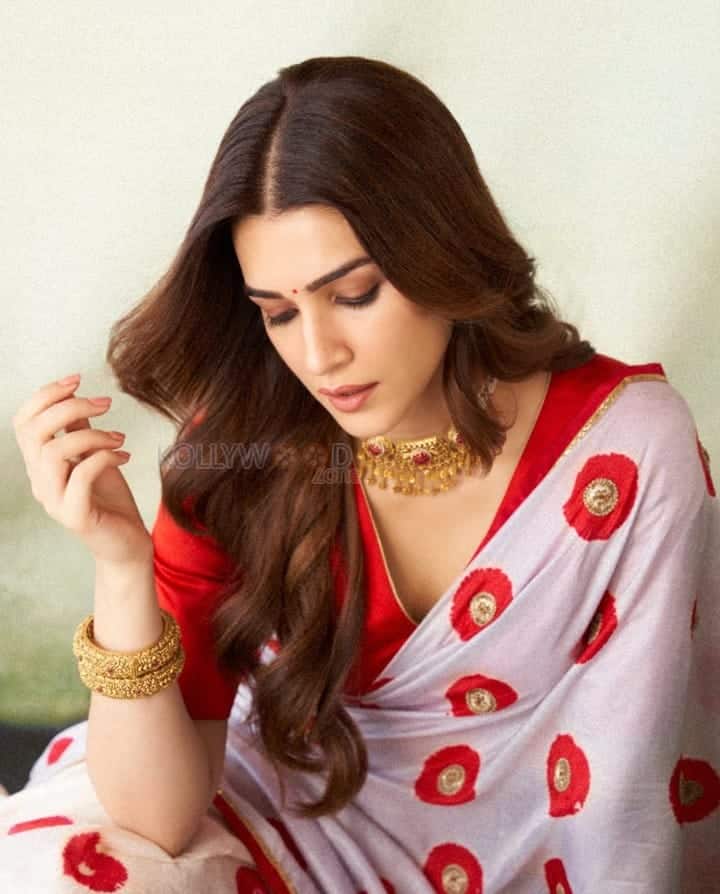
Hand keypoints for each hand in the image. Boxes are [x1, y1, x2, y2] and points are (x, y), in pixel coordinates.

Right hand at [12, 374, 152, 564]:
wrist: (127, 544)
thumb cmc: (110, 500)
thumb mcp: (95, 456)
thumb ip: (80, 431)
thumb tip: (76, 397)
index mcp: (39, 464)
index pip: (24, 422)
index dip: (46, 395)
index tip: (78, 380)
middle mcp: (40, 482)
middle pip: (34, 432)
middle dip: (70, 407)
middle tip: (105, 404)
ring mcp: (54, 501)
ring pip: (53, 453)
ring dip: (91, 435)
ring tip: (119, 438)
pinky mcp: (75, 516)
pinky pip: (79, 478)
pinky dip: (103, 458)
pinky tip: (124, 456)